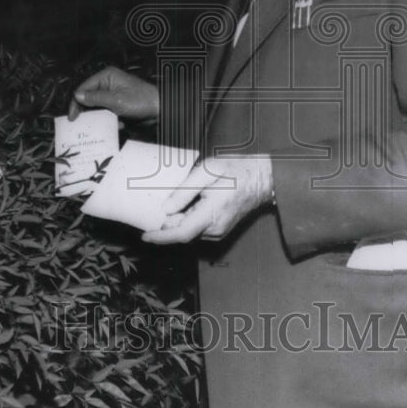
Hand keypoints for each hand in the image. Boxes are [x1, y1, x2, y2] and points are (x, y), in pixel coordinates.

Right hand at [67, 66, 159, 121]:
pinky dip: (108, 118)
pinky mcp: (117, 102)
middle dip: (86, 111)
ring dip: (98, 116)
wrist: (160, 108)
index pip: (84, 88)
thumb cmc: (140, 101)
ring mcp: (113, 92)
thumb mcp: (116, 100)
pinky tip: (116, 124)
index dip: (76, 102)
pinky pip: (106, 110)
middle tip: (80, 125)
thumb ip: (96, 98)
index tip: (72, 118)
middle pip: (89, 97)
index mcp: (106, 76)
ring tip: (97, 126)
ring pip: (97, 105)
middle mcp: (108, 82)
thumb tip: (77, 95)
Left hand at [141, 155, 273, 244]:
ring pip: (189, 231)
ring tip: (170, 202)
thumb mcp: (208, 171)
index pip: (182, 233)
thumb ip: (185, 190)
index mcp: (212, 214)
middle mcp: (215, 228)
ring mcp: (218, 231)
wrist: (262, 178)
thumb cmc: (236, 170)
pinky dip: (186, 220)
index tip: (145, 236)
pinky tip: (184, 205)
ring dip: (176, 222)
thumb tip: (166, 208)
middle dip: (165, 225)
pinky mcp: (219, 229)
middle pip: (182, 232)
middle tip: (151, 209)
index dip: (161, 237)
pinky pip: (197, 228)